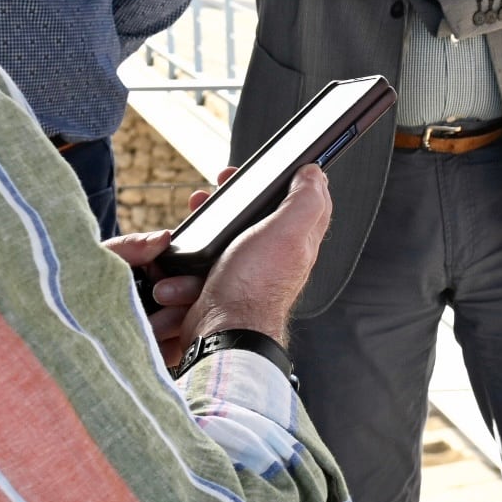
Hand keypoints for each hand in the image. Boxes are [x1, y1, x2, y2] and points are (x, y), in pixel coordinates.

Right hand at [107, 167, 334, 365]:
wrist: (222, 331)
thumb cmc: (256, 287)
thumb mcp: (288, 232)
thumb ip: (306, 201)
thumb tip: (315, 175)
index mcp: (298, 240)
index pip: (303, 200)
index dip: (285, 179)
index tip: (260, 170)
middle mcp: (276, 255)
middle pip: (257, 215)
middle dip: (232, 201)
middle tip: (216, 191)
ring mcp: (247, 270)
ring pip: (223, 236)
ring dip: (204, 230)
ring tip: (193, 224)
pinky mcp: (220, 283)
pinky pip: (200, 263)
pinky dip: (189, 261)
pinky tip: (185, 264)